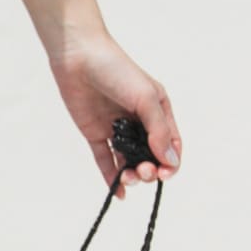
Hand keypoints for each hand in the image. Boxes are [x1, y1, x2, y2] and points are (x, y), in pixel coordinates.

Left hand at [48, 32, 182, 200]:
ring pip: (129, 161)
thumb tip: (171, 161)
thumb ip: (158, 131)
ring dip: (132, 175)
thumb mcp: (146, 98)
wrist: (79, 57)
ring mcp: (117, 129)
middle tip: (143, 171)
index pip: (171, 144)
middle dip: (150, 170)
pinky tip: (118, 193)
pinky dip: (111, 177)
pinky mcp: (95, 133)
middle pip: (151, 156)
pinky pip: (105, 160)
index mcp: (158, 110)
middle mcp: (139, 121)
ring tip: (128, 178)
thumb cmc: (117, 70)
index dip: (171, 162)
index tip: (164, 174)